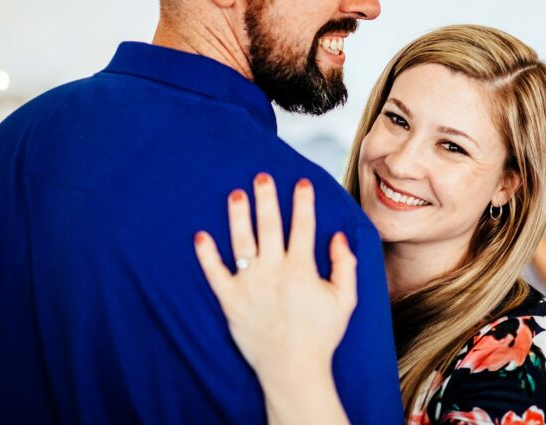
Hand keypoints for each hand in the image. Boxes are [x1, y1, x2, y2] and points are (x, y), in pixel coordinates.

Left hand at [194, 174, 357, 383]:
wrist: (293, 369)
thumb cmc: (321, 335)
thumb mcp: (345, 299)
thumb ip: (344, 265)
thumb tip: (338, 237)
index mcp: (301, 269)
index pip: (302, 226)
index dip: (302, 202)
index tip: (301, 182)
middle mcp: (273, 272)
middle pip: (268, 226)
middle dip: (266, 199)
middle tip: (261, 177)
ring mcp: (249, 285)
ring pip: (241, 243)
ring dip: (238, 216)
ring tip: (235, 195)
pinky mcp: (231, 301)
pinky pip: (215, 274)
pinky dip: (206, 256)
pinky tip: (201, 237)